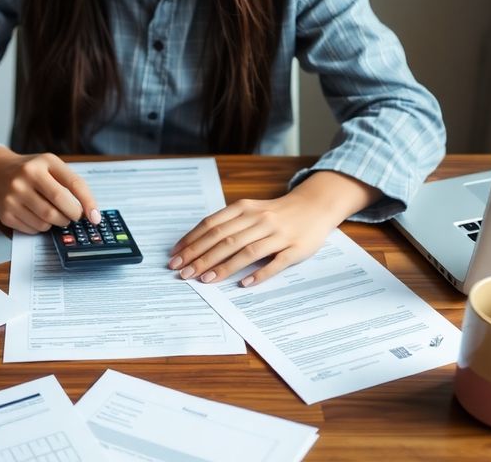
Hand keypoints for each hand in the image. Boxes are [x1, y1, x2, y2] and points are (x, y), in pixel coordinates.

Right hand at [0, 146, 98, 233]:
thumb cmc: (32, 171)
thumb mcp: (51, 166)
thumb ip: (72, 184)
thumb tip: (91, 214)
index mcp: (44, 162)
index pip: (73, 184)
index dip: (88, 203)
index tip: (95, 217)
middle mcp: (26, 176)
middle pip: (58, 206)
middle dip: (71, 216)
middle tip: (73, 216)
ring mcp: (13, 196)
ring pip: (46, 221)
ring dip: (56, 223)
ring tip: (54, 214)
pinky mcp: (6, 214)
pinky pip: (33, 229)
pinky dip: (41, 227)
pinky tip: (36, 215)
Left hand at [168, 171, 380, 286]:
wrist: (315, 206)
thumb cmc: (276, 212)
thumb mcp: (250, 210)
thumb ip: (227, 224)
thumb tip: (195, 244)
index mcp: (245, 208)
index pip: (212, 225)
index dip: (191, 241)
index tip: (175, 257)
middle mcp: (260, 219)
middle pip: (225, 240)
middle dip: (200, 257)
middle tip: (182, 272)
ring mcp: (279, 234)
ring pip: (246, 251)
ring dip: (223, 266)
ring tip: (205, 279)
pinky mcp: (295, 248)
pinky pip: (276, 262)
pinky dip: (260, 273)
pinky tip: (244, 284)